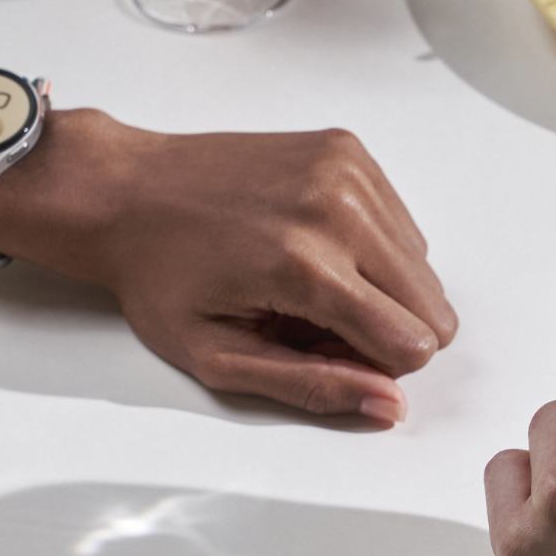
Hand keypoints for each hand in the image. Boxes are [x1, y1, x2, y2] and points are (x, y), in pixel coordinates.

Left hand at [0, 85, 457, 423]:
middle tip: (313, 321)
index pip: (412, 343)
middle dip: (384, 329)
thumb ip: (311, 386)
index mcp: (304, 266)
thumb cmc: (158, 273)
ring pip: (422, 266)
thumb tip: (389, 406)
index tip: (322, 351)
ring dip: (378, 287)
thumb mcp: (218, 357)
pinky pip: (402, 224)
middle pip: (431, 306)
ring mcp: (346, 171)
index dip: (374, 366)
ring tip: (306, 280)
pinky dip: (371, 246)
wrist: (124, 192)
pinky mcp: (346, 150)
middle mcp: (337, 209)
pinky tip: (312, 244)